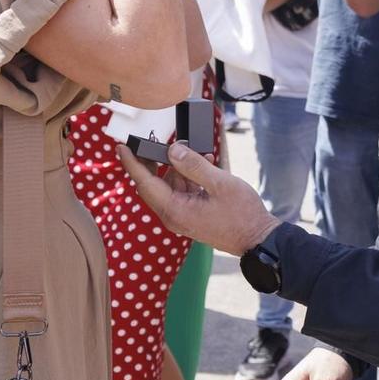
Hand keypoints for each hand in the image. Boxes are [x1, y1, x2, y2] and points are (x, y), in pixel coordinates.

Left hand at [118, 141, 281, 251]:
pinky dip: (188, 177)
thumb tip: (173, 150)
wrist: (257, 239)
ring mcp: (182, 216)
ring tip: (193, 150)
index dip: (132, 163)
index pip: (144, 183)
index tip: (121, 146)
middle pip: (152, 185)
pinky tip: (203, 162)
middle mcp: (173, 215)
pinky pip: (182, 192)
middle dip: (152, 161)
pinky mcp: (191, 215)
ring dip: (177, 167)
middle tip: (154, 140)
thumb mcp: (220, 183)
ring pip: (169, 186)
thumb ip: (194, 166)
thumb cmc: (242, 214)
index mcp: (175, 210)